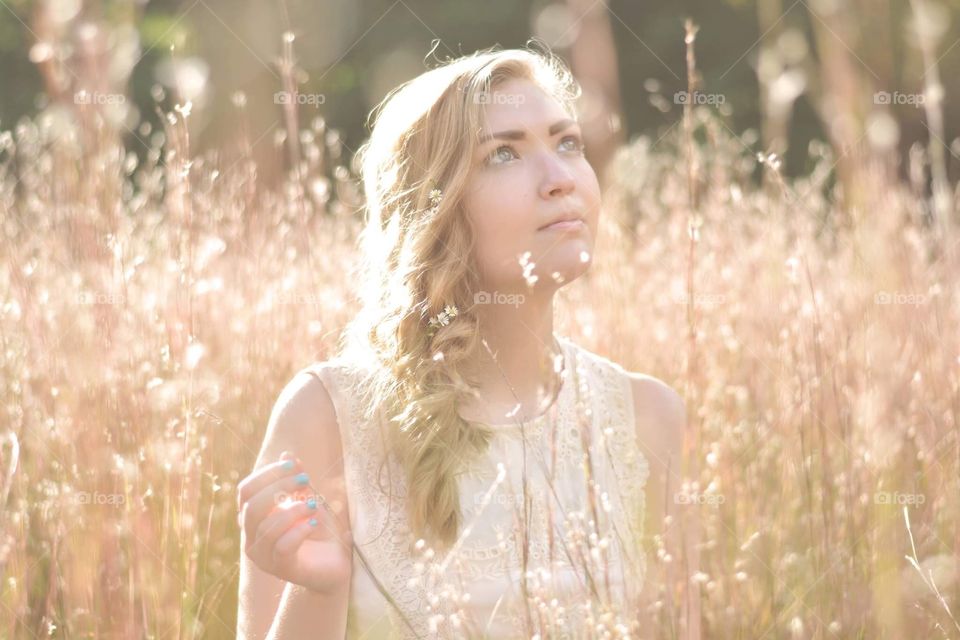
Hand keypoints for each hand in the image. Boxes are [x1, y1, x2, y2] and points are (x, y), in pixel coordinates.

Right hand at [237, 451, 351, 594]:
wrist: (334, 563)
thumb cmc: (316, 528)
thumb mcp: (309, 498)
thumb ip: (297, 480)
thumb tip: (286, 453)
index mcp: (253, 518)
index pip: (245, 491)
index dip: (266, 474)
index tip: (292, 464)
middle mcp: (251, 537)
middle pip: (251, 507)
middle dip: (279, 488)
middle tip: (306, 480)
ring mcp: (263, 556)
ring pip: (266, 528)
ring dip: (293, 510)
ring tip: (314, 505)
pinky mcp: (281, 569)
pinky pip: (282, 547)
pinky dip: (299, 531)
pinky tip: (313, 522)